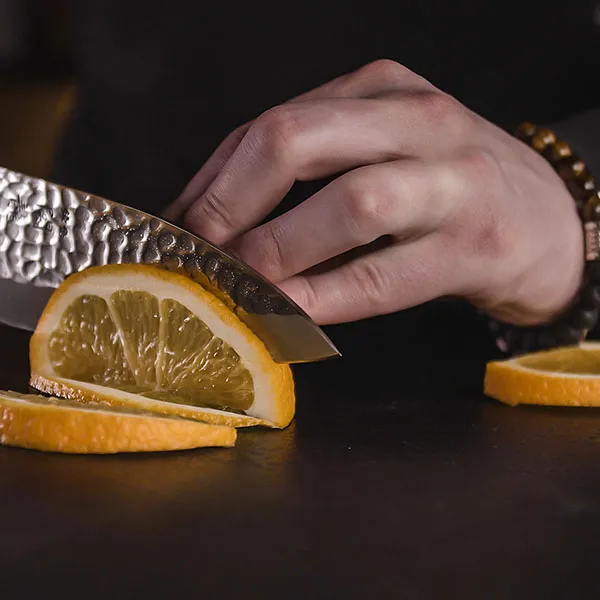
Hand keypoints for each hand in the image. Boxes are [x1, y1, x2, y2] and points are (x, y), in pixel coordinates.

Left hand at [164, 60, 583, 325]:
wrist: (545, 219)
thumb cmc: (447, 186)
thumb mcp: (380, 149)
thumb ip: (308, 171)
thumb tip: (212, 215)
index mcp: (382, 89)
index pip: (271, 124)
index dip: (214, 180)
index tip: (179, 226)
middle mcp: (418, 121)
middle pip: (297, 142)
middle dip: (230, 202)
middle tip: (198, 253)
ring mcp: (454, 182)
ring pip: (349, 204)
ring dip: (278, 250)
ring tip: (239, 285)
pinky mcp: (476, 248)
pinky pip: (382, 277)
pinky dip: (325, 297)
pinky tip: (289, 313)